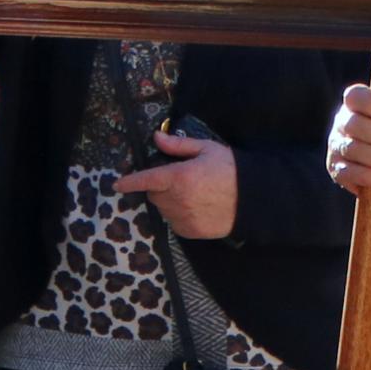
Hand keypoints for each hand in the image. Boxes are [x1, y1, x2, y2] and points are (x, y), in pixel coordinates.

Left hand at [113, 126, 239, 238]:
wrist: (252, 199)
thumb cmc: (229, 169)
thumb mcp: (206, 149)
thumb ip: (178, 146)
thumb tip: (156, 137)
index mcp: (179, 177)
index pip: (146, 180)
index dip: (130, 182)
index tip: (118, 184)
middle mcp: (177, 200)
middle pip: (154, 194)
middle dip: (159, 186)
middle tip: (177, 179)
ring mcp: (183, 218)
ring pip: (163, 209)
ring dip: (167, 201)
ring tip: (189, 194)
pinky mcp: (190, 232)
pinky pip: (173, 222)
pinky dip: (177, 215)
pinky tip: (194, 207)